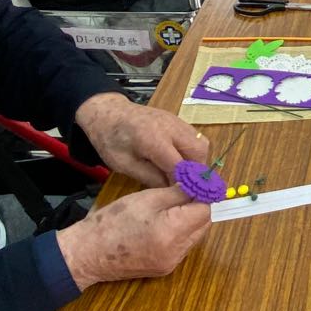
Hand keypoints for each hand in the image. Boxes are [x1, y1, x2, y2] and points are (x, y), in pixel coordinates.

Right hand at [55, 186, 210, 288]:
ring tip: (173, 205)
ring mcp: (172, 263)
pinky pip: (183, 247)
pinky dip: (181, 232)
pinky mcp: (165, 269)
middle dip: (199, 206)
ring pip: (195, 236)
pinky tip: (166, 222)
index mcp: (172, 232)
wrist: (88, 253)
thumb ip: (178, 192)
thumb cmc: (112, 221)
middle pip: (203, 225)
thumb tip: (201, 184)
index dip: (204, 194)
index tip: (199, 182)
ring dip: (191, 220)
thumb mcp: (146, 198)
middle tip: (186, 190)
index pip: (205, 211)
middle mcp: (177, 252)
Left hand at [73, 93, 208, 187]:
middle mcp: (170, 127)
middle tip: (186, 186)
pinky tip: (181, 162)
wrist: (109, 113)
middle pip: (198, 151)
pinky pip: (195, 138)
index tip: (185, 198)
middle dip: (197, 172)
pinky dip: (194, 153)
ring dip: (198, 162)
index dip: (185, 183)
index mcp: (153, 139)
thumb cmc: (112, 141)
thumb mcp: (124, 165)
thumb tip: (173, 191)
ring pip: (202, 143)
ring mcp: (177, 122)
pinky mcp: (179, 121)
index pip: (180, 165)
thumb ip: (150, 177)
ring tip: (184, 175)